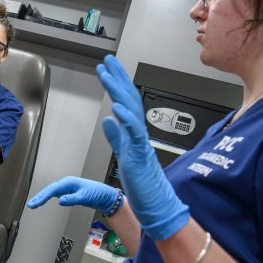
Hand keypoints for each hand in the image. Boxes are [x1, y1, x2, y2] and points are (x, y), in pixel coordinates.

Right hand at [27, 176, 122, 215]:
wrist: (105, 196)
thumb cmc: (97, 193)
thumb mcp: (85, 197)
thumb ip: (72, 199)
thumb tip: (60, 201)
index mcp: (69, 182)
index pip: (52, 190)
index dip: (42, 197)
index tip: (35, 204)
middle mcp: (67, 183)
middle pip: (49, 190)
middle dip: (39, 197)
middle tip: (31, 205)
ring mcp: (67, 188)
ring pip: (51, 191)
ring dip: (42, 197)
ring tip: (34, 203)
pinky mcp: (69, 192)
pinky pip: (55, 194)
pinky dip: (48, 197)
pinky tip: (44, 200)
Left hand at [96, 55, 188, 239]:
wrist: (155, 201)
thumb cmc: (141, 180)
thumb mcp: (123, 153)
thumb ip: (117, 136)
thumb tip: (109, 120)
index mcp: (133, 131)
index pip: (124, 101)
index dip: (116, 82)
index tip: (107, 67)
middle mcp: (138, 132)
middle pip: (129, 98)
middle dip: (117, 77)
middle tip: (108, 61)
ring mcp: (140, 140)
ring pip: (131, 109)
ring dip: (119, 91)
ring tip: (108, 75)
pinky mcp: (141, 152)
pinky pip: (135, 132)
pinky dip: (126, 119)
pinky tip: (116, 108)